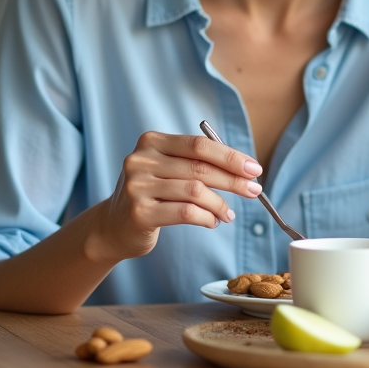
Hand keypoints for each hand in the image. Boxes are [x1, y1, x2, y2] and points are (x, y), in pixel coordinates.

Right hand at [94, 131, 262, 260]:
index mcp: (151, 141)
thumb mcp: (168, 170)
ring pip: (195, 191)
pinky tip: (212, 221)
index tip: (254, 168)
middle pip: (199, 167)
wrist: (113, 226)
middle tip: (255, 190)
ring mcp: (137, 186)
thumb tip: (244, 169)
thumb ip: (197, 163)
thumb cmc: (152, 194)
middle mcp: (141, 160)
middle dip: (233, 180)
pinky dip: (206, 218)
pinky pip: (185, 213)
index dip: (230, 156)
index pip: (198, 145)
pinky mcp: (139, 213)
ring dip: (220, 204)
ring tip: (229, 214)